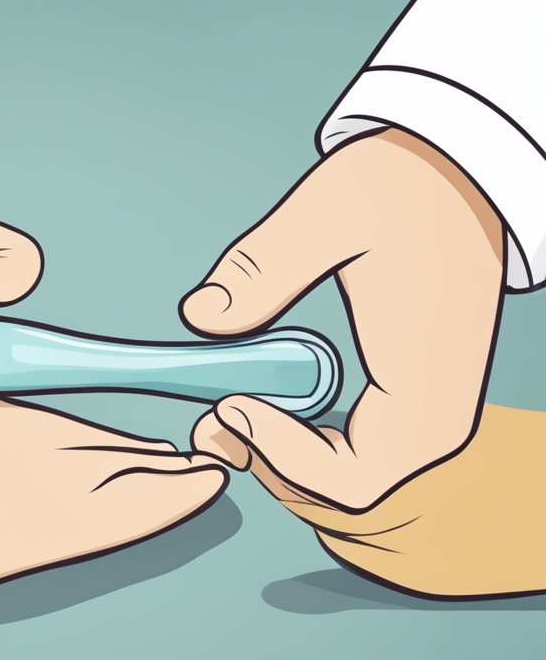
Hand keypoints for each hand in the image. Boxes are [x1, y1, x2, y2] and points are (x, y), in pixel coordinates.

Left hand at [183, 128, 503, 512]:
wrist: (457, 171)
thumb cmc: (405, 188)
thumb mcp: (329, 213)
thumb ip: (263, 267)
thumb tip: (202, 312)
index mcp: (428, 383)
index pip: (355, 474)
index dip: (285, 458)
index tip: (232, 405)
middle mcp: (438, 413)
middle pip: (347, 488)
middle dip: (270, 466)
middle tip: (210, 419)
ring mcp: (429, 409)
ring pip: (349, 474)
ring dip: (279, 458)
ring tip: (221, 414)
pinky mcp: (413, 396)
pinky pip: (357, 447)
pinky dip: (301, 440)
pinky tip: (257, 405)